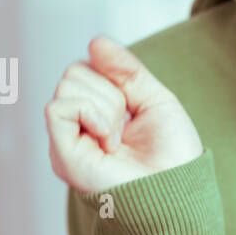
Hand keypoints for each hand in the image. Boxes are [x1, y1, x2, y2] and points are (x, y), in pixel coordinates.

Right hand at [45, 35, 203, 193]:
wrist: (178, 193)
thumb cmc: (172, 155)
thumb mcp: (154, 100)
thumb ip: (127, 71)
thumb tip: (95, 42)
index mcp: (97, 113)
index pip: (88, 66)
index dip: (115, 76)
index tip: (135, 106)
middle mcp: (77, 126)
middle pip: (75, 71)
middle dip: (112, 92)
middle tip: (127, 129)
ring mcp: (67, 140)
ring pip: (68, 84)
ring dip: (107, 106)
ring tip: (119, 140)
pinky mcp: (61, 153)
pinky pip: (57, 107)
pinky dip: (90, 114)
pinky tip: (108, 141)